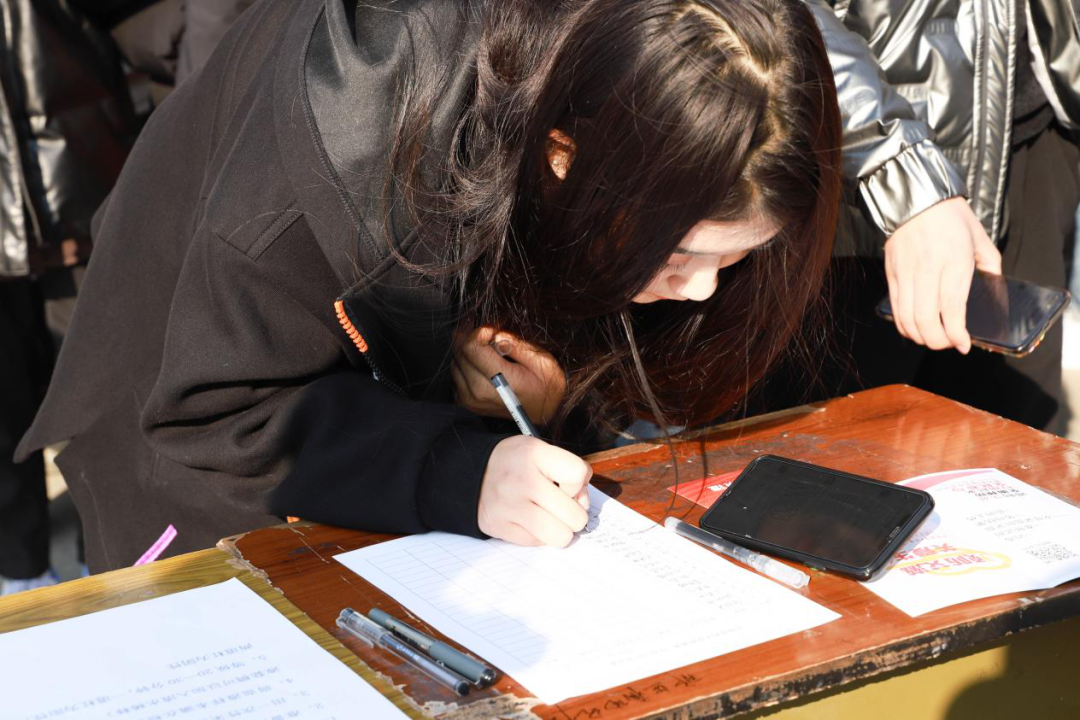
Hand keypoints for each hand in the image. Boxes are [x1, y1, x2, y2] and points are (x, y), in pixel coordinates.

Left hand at [451, 326, 566, 424]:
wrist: (545, 413)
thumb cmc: (547, 386)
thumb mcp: (542, 360)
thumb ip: (515, 344)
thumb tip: (494, 335)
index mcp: (499, 382)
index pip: (471, 347)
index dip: (481, 332)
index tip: (494, 331)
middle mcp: (479, 393)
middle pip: (459, 352)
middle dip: (474, 338)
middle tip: (492, 336)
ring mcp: (470, 400)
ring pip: (455, 361)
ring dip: (469, 351)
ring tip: (490, 352)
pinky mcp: (466, 402)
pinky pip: (456, 374)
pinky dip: (466, 364)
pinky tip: (483, 365)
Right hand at [478, 436, 591, 546]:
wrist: (468, 473)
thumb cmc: (514, 464)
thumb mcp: (539, 451)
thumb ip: (568, 470)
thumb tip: (583, 503)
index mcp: (534, 454)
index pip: (578, 474)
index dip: (578, 483)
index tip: (566, 484)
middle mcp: (522, 480)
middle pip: (575, 515)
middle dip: (574, 514)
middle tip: (560, 506)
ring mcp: (510, 506)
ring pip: (560, 536)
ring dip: (560, 530)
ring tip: (551, 518)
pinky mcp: (500, 528)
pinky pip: (538, 543)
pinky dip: (539, 535)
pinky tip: (530, 521)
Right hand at [883, 197, 1001, 353]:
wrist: (915, 197)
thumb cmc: (950, 215)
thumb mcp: (979, 237)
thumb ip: (989, 265)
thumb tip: (993, 288)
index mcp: (954, 261)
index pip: (952, 309)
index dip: (957, 334)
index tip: (964, 345)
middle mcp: (927, 271)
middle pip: (925, 320)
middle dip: (938, 342)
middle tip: (949, 344)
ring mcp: (905, 274)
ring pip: (906, 319)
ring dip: (920, 337)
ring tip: (933, 338)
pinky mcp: (891, 275)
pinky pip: (895, 309)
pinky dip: (904, 325)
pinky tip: (915, 327)